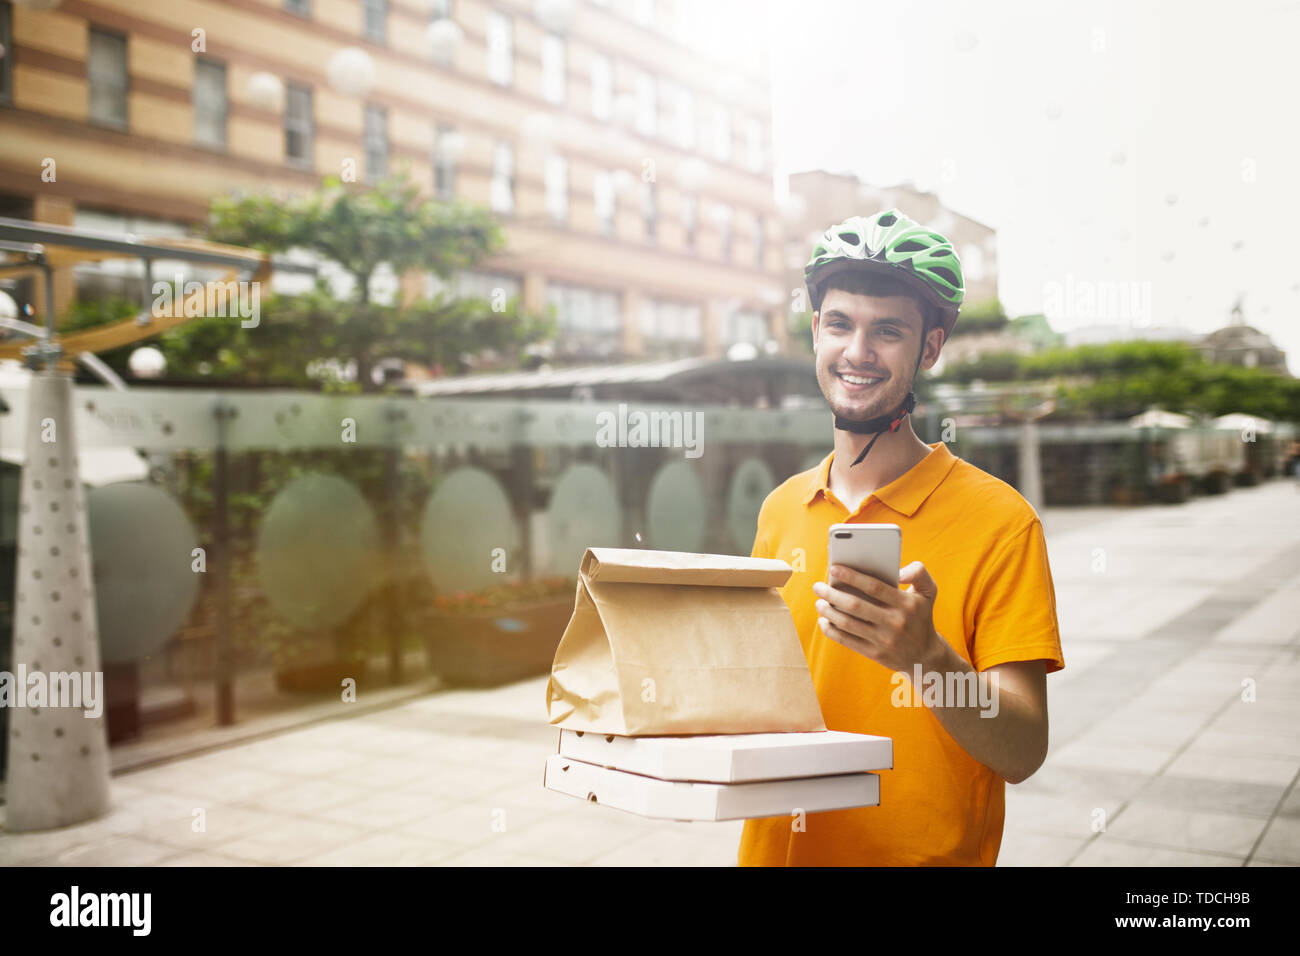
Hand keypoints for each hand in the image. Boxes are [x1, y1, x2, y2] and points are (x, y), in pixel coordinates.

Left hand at [811, 561, 946, 673]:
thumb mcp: (928, 591)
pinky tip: (824, 621)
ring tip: (819, 602)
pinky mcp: (875, 654)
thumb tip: (897, 570)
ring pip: (848, 623)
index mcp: (906, 604)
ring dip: (828, 611)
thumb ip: (918, 571)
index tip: (833, 568)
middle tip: (818, 586)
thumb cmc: (921, 615)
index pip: (874, 587)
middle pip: (855, 605)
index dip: (851, 576)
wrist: (925, 655)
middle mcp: (895, 622)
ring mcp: (884, 640)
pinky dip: (831, 630)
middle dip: (832, 594)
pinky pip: (847, 641)